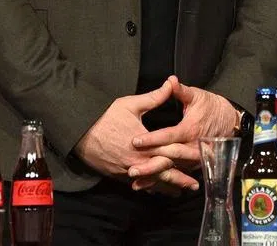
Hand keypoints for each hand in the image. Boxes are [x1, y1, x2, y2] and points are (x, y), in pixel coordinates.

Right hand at [74, 80, 197, 191]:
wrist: (79, 131)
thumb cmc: (105, 116)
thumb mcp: (132, 104)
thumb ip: (155, 97)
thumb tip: (171, 82)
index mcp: (144, 143)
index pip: (168, 153)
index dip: (184, 158)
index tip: (197, 161)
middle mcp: (136, 160)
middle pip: (162, 172)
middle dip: (178, 180)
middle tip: (193, 186)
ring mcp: (126, 169)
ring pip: (149, 181)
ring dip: (164, 187)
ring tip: (178, 193)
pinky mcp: (116, 174)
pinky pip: (135, 183)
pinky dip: (147, 187)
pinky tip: (155, 191)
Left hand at [127, 75, 239, 189]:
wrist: (230, 121)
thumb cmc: (211, 106)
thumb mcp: (197, 96)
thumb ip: (181, 91)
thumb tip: (170, 80)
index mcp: (191, 129)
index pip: (168, 136)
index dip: (152, 139)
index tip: (135, 141)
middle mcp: (193, 146)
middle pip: (169, 158)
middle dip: (150, 165)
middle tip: (131, 169)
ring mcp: (194, 158)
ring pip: (172, 170)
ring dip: (154, 177)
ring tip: (136, 181)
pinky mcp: (194, 164)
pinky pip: (177, 174)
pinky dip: (163, 181)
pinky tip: (148, 186)